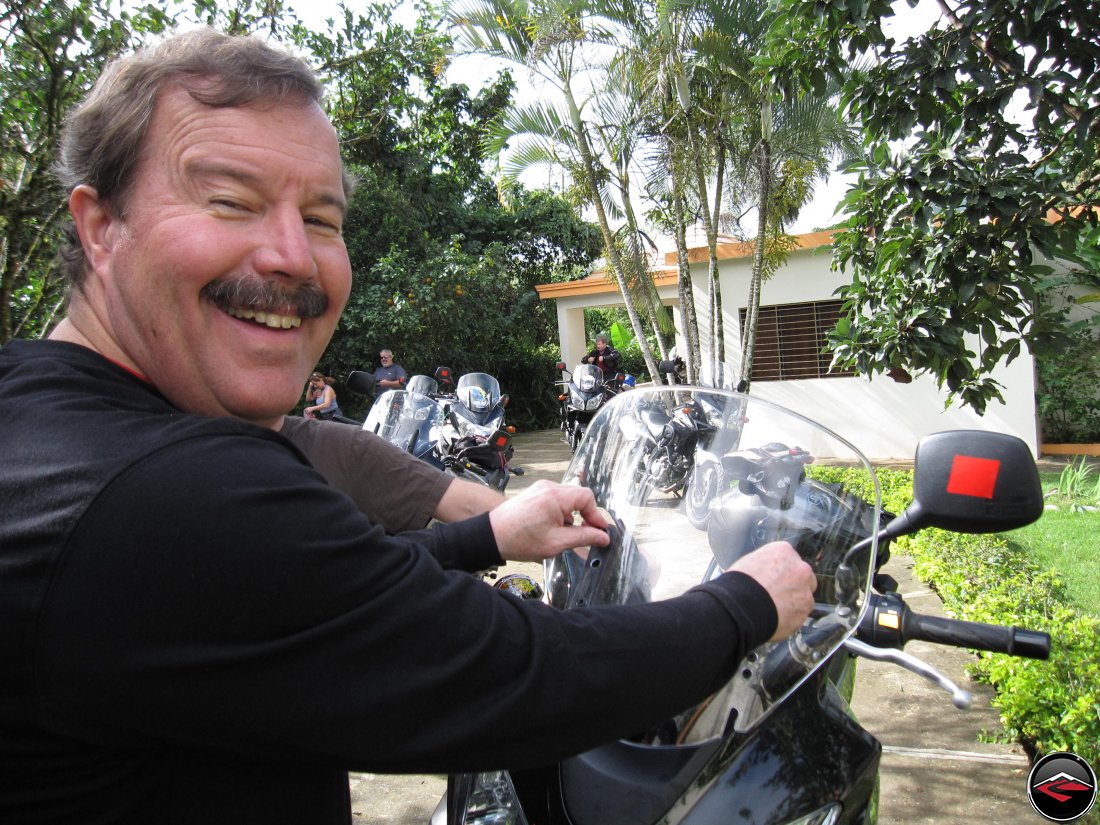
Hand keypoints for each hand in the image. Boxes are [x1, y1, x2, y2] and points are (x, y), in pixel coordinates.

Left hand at [489, 480, 609, 562]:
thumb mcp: (557, 543)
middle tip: (587, 534)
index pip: (587, 497)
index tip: (598, 531)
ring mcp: (540, 488)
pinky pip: (556, 499)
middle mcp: (548, 487)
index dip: (596, 515)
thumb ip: (583, 537)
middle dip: (585, 515)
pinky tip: (555, 528)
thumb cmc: (520, 540)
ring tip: (566, 534)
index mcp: (555, 496)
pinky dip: (561, 512)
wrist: (491, 536)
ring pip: (568, 498)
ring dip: (572, 515)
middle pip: (578, 496)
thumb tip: (603, 537)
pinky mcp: (535, 493)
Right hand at [727, 541, 816, 640]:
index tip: (775, 579)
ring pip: (804, 597)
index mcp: (784, 551)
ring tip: (775, 610)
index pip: (790, 559)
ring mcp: (805, 590)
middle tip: (778, 595)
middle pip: (804, 577)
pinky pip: (800, 614)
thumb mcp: (749, 562)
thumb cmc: (739, 584)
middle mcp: (800, 568)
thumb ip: (766, 564)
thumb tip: (767, 572)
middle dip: (794, 585)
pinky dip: (791, 617)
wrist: (740, 606)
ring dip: (794, 602)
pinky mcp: (804, 611)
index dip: (782, 571)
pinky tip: (777, 619)